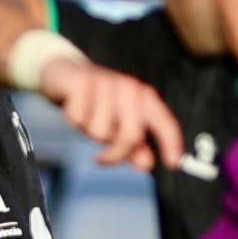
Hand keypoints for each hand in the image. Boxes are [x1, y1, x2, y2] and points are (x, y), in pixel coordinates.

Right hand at [45, 55, 182, 170]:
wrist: (65, 74)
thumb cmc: (96, 102)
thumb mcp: (118, 124)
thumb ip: (134, 145)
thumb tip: (146, 164)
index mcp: (144, 98)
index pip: (164, 123)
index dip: (171, 144)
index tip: (172, 164)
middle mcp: (129, 89)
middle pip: (131, 136)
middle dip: (115, 154)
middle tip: (102, 159)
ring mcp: (106, 84)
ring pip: (101, 132)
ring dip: (89, 134)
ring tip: (87, 121)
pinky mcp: (82, 84)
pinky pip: (78, 119)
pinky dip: (74, 121)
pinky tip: (75, 110)